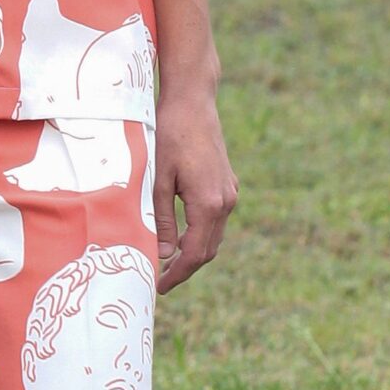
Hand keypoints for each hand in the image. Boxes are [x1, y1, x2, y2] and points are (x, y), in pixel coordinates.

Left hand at [154, 86, 237, 295]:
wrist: (193, 103)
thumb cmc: (170, 137)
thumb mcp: (159, 181)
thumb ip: (162, 220)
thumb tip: (163, 254)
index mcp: (209, 204)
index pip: (196, 254)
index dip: (178, 274)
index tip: (160, 286)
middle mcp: (226, 202)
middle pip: (208, 249)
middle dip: (186, 268)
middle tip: (161, 279)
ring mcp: (230, 192)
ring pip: (213, 235)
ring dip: (193, 252)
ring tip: (168, 261)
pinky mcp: (227, 184)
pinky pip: (216, 219)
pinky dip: (200, 234)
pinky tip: (181, 236)